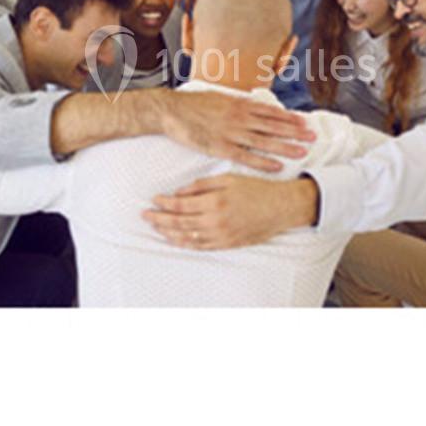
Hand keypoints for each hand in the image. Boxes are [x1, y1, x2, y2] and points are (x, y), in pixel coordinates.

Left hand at [144, 174, 318, 249]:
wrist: (281, 207)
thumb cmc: (256, 189)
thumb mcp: (229, 179)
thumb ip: (201, 185)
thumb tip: (179, 193)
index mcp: (215, 201)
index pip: (181, 205)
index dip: (164, 204)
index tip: (153, 200)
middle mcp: (216, 221)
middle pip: (179, 223)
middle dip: (159, 219)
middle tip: (145, 216)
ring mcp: (221, 235)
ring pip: (187, 237)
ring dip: (169, 233)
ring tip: (156, 228)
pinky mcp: (227, 244)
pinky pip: (200, 246)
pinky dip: (185, 243)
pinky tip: (175, 239)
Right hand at [161, 91, 314, 173]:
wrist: (171, 110)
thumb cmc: (193, 104)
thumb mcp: (219, 97)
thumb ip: (237, 103)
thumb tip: (252, 103)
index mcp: (239, 104)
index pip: (270, 111)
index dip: (289, 117)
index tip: (305, 122)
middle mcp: (239, 117)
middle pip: (273, 125)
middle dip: (295, 131)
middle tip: (313, 137)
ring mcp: (231, 133)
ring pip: (264, 141)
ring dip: (285, 146)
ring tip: (302, 152)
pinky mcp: (220, 147)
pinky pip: (245, 156)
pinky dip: (262, 161)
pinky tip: (276, 166)